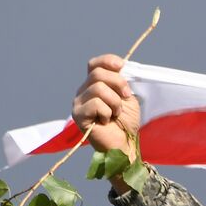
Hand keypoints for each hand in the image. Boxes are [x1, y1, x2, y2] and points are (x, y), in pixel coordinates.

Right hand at [72, 54, 140, 177]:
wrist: (124, 144)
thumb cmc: (125, 123)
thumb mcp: (127, 98)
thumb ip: (121, 82)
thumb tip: (121, 66)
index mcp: (94, 85)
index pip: (95, 64)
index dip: (108, 61)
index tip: (121, 66)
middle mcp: (83, 91)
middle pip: (97, 73)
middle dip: (118, 83)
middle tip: (126, 98)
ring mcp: (78, 103)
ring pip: (98, 88)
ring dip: (115, 102)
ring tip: (115, 114)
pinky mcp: (78, 115)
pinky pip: (96, 103)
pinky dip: (107, 112)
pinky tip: (106, 121)